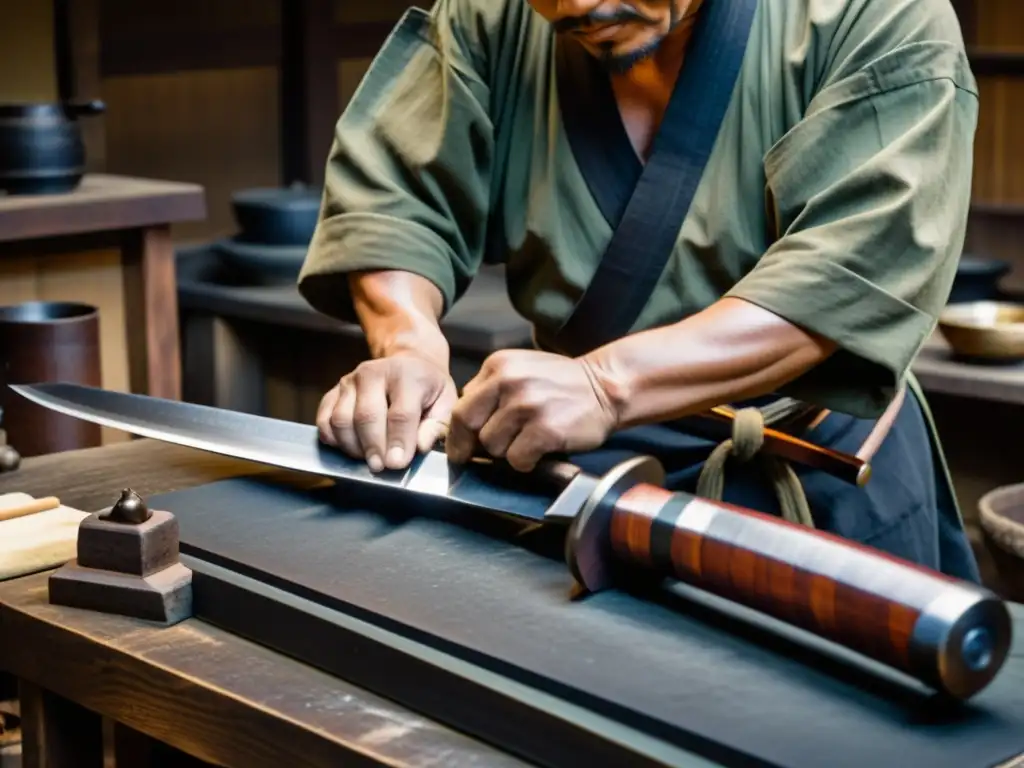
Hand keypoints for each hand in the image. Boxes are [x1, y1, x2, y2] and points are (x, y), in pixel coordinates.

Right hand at [316, 353, 456, 471]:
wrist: (409, 364)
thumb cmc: (429, 389)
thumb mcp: (446, 404)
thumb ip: (436, 427)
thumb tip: (419, 447)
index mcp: (407, 375)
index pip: (400, 413)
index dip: (398, 441)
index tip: (397, 464)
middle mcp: (374, 373)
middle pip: (366, 416)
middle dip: (372, 447)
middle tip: (380, 468)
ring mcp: (349, 381)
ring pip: (341, 420)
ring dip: (352, 447)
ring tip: (369, 459)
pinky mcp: (334, 391)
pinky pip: (324, 420)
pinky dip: (333, 440)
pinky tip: (350, 449)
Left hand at [445, 350, 618, 471]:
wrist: (607, 386)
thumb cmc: (563, 383)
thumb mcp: (521, 370)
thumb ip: (491, 389)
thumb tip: (464, 423)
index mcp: (498, 365)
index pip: (460, 405)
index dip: (458, 432)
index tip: (460, 447)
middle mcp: (508, 382)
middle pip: (468, 426)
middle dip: (471, 446)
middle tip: (478, 456)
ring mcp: (526, 406)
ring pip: (492, 446)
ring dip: (506, 452)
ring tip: (527, 442)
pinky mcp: (544, 430)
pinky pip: (517, 459)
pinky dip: (526, 462)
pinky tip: (539, 451)